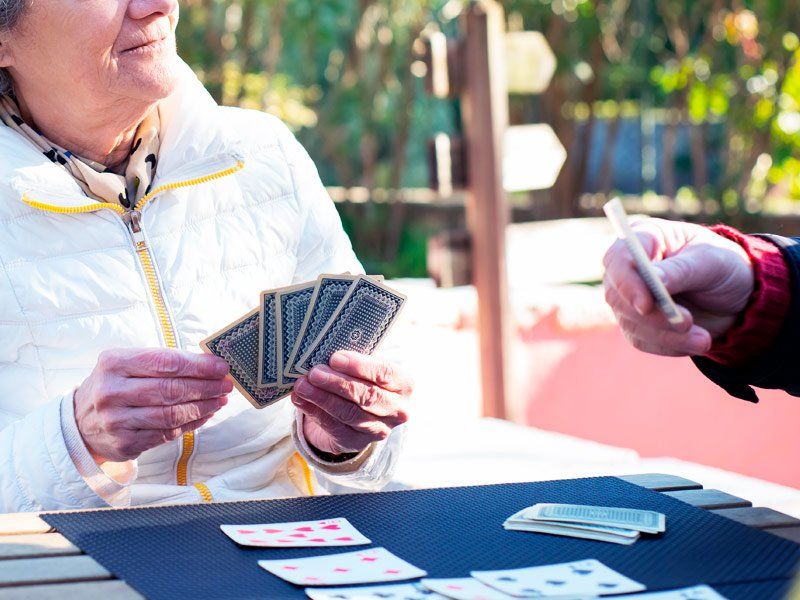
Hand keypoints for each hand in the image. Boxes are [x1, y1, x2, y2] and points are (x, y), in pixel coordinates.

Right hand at [74, 349, 231, 462]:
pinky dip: (191, 424)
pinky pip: (167, 433)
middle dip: (205, 387)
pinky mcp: (125, 443)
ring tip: (220, 400)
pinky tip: (204, 415)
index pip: (166, 362)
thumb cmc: (115, 386)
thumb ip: (165, 362)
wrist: (80, 422)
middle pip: (171, 389)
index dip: (199, 366)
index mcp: (114, 363)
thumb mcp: (129, 364)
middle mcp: (112, 391)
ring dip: (203, 407)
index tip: (221, 367)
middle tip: (225, 385)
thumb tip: (209, 364)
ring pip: (171, 414)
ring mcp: (117, 420)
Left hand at [291, 351, 412, 455]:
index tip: (335, 358)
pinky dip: (314, 412)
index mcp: (403, 384)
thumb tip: (325, 355)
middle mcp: (397, 410)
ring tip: (302, 385)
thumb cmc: (363, 380)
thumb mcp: (366, 367)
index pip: (385, 373)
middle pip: (367, 396)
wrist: (359, 412)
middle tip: (314, 372)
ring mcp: (379, 429)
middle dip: (337, 383)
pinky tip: (301, 400)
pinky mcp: (357, 442)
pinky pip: (334, 427)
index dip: (359, 366)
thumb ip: (353, 361)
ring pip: (349, 413)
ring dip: (322, 398)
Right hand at [603, 218, 753, 356]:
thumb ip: (680, 270)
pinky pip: (642, 340)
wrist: (739, 296)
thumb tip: (654, 281)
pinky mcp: (637, 323)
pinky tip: (695, 341)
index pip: (619, 258)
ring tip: (704, 340)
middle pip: (617, 295)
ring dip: (666, 335)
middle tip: (686, 323)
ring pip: (630, 322)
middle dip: (651, 315)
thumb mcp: (711, 262)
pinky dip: (670, 345)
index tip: (645, 305)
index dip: (626, 281)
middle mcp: (629, 268)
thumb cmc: (724, 266)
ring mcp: (629, 297)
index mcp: (645, 238)